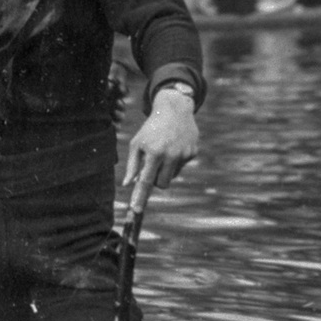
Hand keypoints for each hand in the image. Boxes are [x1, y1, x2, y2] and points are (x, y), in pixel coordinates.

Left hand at [124, 89, 198, 208]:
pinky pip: (180, 167)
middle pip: (161, 184)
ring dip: (164, 171)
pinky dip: (174, 162)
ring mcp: (185, 154)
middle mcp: (171, 155)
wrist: (174, 110)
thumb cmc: (151, 128)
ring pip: (171, 176)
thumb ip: (132, 165)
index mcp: (154, 153)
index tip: (136, 210)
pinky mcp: (193, 152)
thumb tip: (127, 184)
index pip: (146, 181)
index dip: (140, 196)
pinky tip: (173, 147)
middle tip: (151, 166)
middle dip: (154, 181)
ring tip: (162, 153)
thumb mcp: (136, 144)